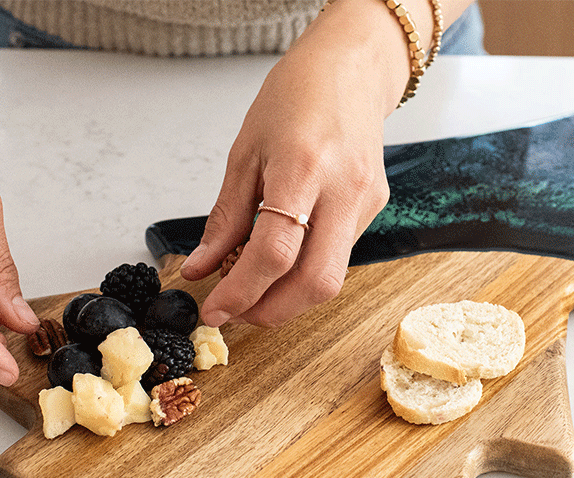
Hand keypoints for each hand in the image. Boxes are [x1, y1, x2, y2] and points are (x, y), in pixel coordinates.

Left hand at [179, 0, 410, 327]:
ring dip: (288, 297)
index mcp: (303, 168)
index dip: (241, 292)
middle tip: (236, 312)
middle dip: (272, 311)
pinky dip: (304, 270)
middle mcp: (344, 190)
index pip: (274, 253)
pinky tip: (282, 257)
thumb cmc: (295, 98)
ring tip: (252, 284)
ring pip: (331, 278)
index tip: (215, 310)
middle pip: (316, 282)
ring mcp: (365, 202)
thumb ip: (224, 218)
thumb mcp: (244, 153)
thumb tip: (199, 269)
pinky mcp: (374, 209)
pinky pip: (337, 257)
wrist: (351, 69)